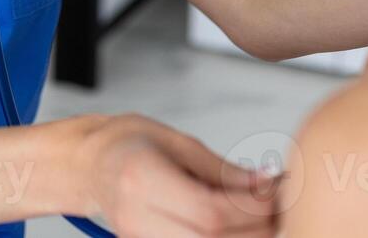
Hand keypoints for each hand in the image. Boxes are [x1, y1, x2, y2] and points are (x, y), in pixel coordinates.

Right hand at [72, 114, 278, 237]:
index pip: (210, 212)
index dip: (252, 206)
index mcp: (142, 180)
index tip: (275, 187)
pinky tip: (239, 227)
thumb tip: (267, 183)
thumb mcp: (176, 141)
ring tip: (261, 215)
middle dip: (257, 226)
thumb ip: (222, 170)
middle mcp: (137, 219)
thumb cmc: (127, 143)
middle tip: (279, 204)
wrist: (88, 166)